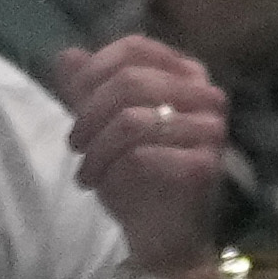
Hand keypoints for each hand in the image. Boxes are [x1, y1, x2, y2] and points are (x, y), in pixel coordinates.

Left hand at [54, 35, 236, 265]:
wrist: (163, 231)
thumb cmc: (138, 173)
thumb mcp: (104, 125)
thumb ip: (87, 90)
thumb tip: (67, 55)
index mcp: (187, 77)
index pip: (137, 48)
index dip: (97, 67)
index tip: (73, 98)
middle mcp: (207, 97)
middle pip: (131, 81)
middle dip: (88, 114)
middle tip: (73, 144)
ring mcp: (210, 130)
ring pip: (132, 120)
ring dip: (95, 149)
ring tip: (85, 172)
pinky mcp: (204, 165)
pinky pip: (142, 155)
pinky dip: (111, 170)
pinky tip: (103, 185)